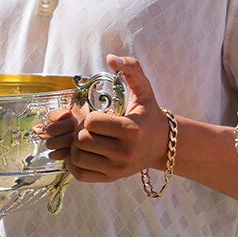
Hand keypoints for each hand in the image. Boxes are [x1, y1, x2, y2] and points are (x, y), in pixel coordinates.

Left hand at [40, 55, 170, 182]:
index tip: (97, 116)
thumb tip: (110, 58)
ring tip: (86, 139)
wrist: (162, 144)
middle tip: (89, 128)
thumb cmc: (148, 114)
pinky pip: (80, 174)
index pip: (91, 123)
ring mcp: (117, 169)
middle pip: (82, 141)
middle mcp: (125, 153)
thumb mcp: (144, 89)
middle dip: (80, 131)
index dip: (88, 117)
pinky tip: (85, 152)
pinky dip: (75, 163)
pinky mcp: (111, 178)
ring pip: (77, 158)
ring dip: (76, 147)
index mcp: (131, 130)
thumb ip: (131, 68)